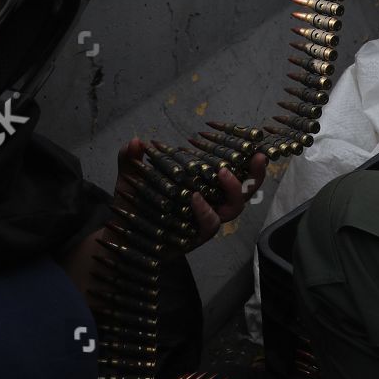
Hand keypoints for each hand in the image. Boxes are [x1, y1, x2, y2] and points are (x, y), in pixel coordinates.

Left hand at [117, 138, 268, 246]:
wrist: (120, 235)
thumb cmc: (132, 204)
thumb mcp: (130, 178)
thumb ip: (131, 159)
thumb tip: (136, 141)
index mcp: (202, 182)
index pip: (231, 168)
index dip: (245, 157)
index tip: (253, 141)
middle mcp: (209, 201)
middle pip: (245, 190)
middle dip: (256, 174)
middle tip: (258, 156)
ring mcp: (205, 220)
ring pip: (234, 208)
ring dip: (234, 189)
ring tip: (223, 173)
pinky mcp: (197, 236)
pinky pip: (211, 224)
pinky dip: (205, 210)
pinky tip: (195, 198)